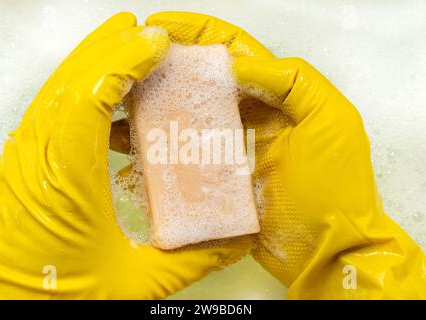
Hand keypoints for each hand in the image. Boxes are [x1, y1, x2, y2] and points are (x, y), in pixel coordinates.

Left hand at [0, 12, 249, 298]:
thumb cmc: (53, 301)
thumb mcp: (135, 285)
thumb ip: (192, 259)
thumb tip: (235, 239)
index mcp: (68, 180)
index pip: (90, 96)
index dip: (124, 61)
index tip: (155, 43)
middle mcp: (39, 159)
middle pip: (71, 80)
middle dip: (111, 48)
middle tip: (147, 34)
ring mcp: (26, 157)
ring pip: (58, 89)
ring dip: (94, 62)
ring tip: (126, 47)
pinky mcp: (25, 163)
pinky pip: (52, 108)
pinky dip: (80, 87)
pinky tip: (105, 93)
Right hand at [146, 11, 425, 298]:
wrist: (327, 252)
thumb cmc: (335, 189)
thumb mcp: (328, 121)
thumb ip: (290, 81)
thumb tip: (235, 63)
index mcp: (277, 95)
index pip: (232, 51)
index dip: (196, 34)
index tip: (158, 28)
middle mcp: (251, 115)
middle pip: (202, 81)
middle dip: (167, 68)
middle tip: (130, 66)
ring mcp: (231, 148)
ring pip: (188, 117)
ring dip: (157, 108)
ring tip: (124, 104)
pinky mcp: (218, 180)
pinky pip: (185, 156)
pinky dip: (161, 148)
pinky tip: (137, 147)